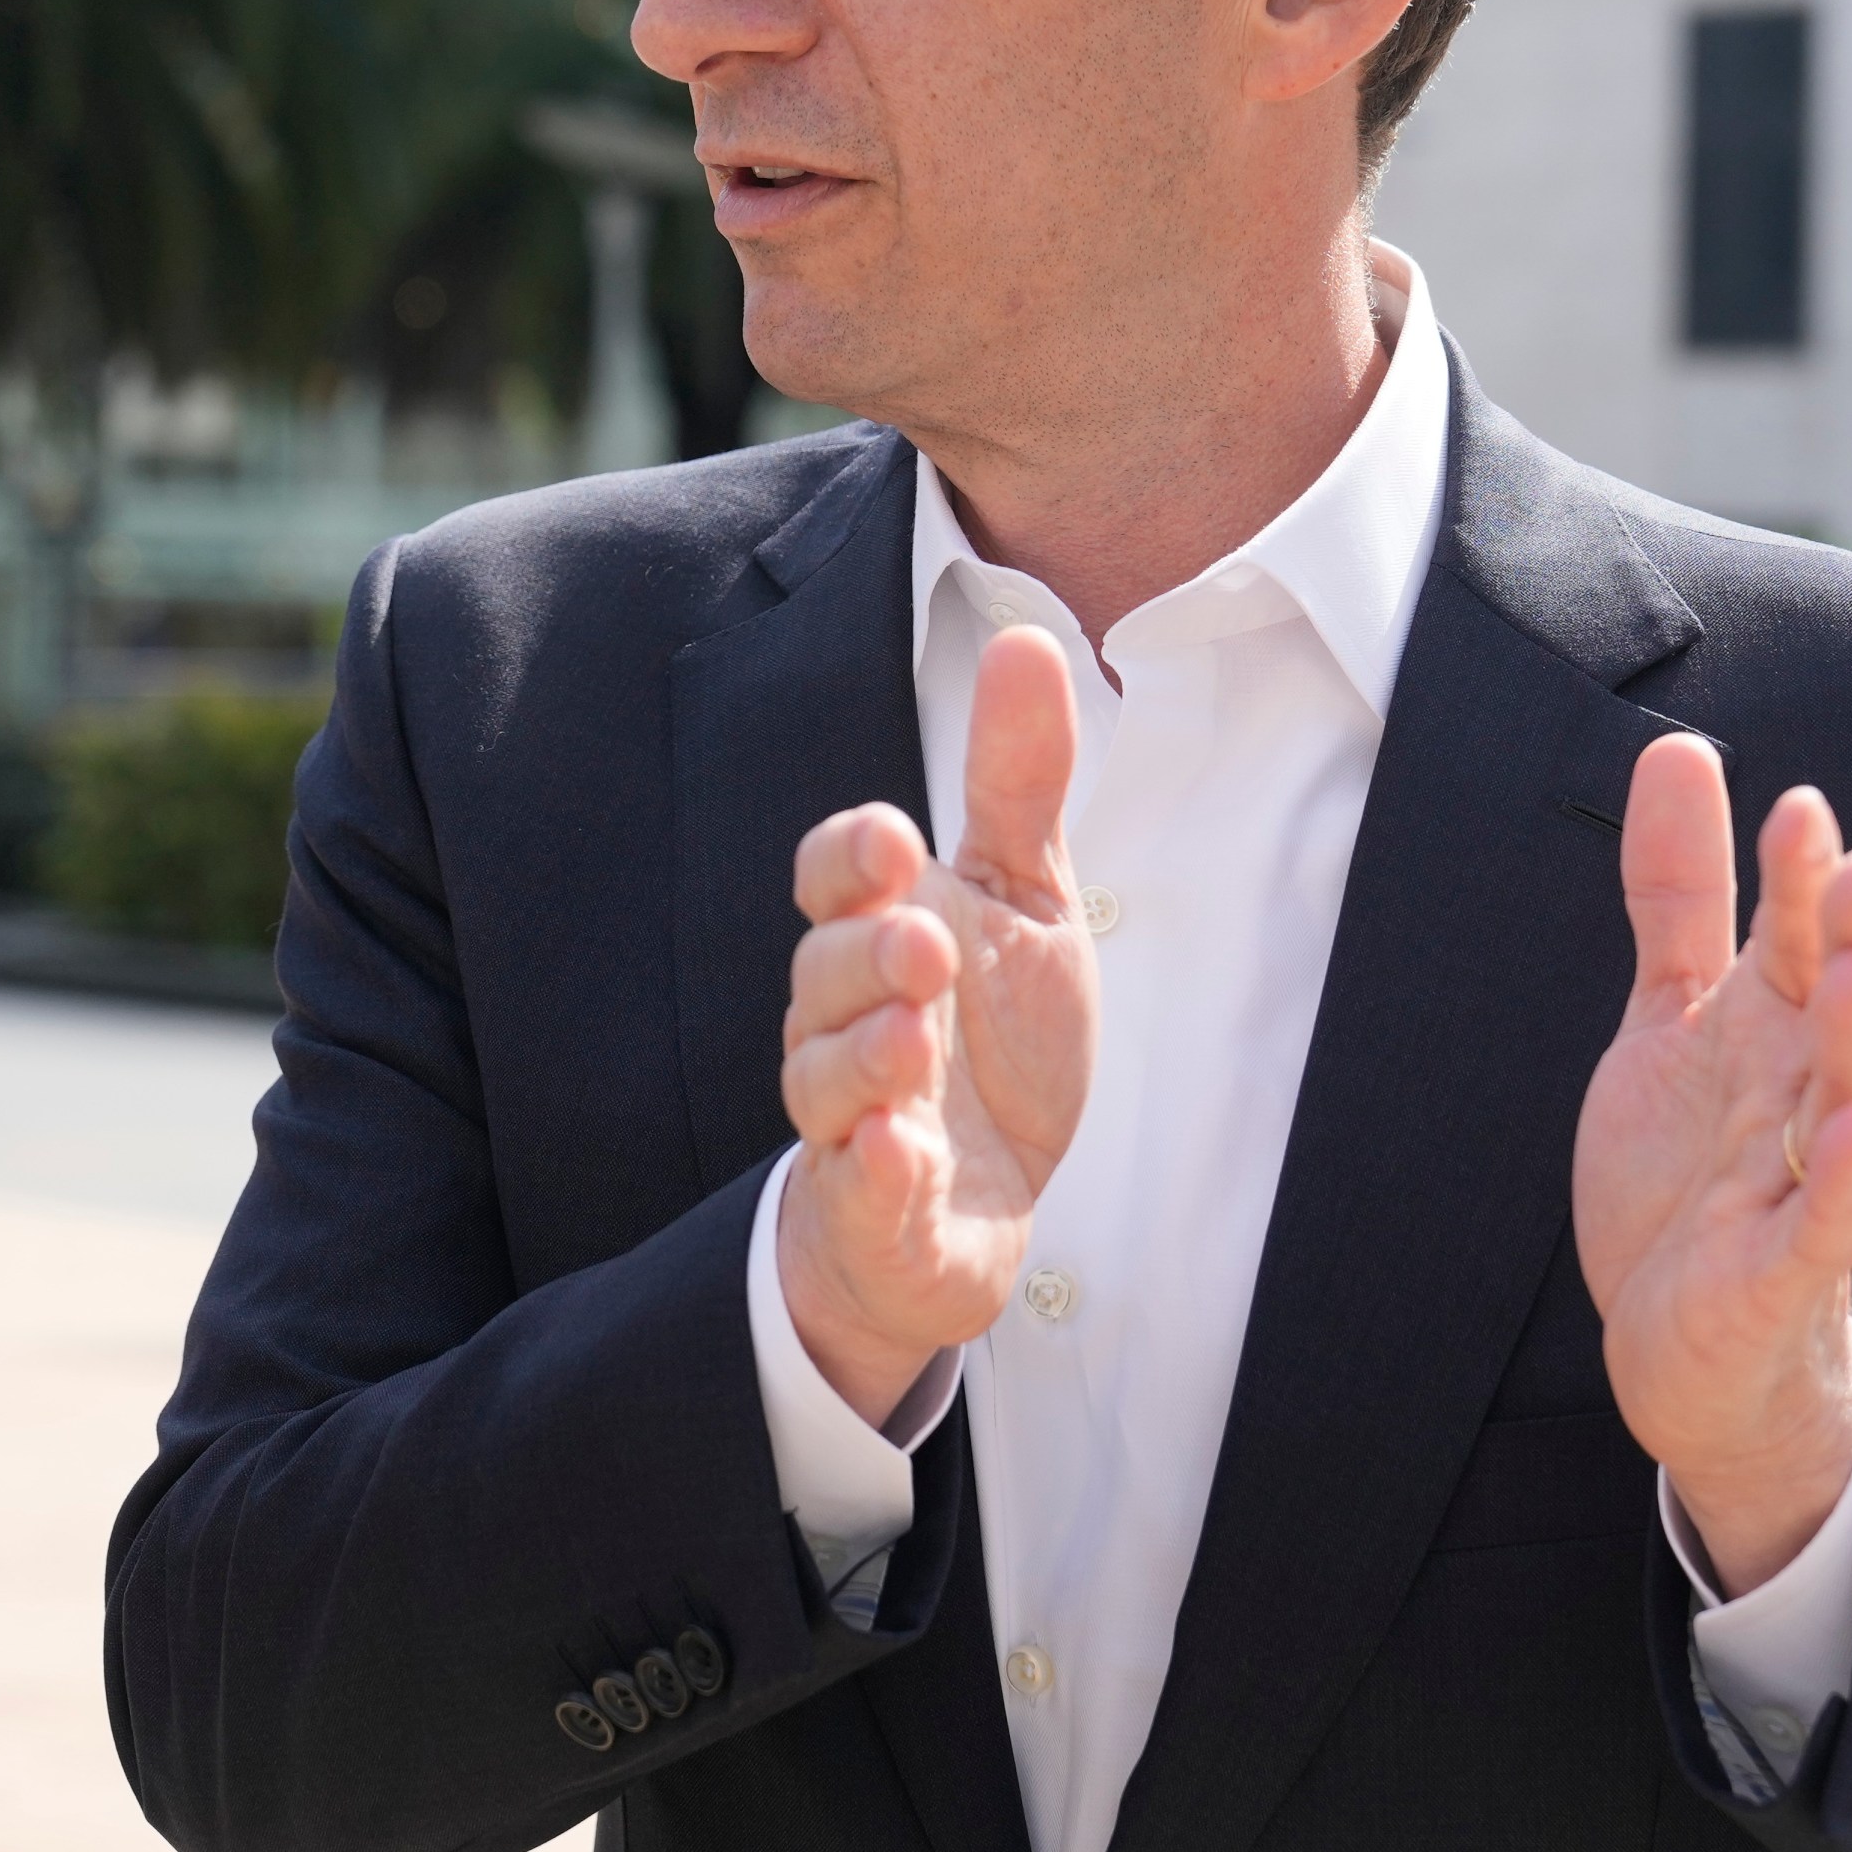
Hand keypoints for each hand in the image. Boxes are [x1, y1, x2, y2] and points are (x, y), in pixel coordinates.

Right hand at [772, 627, 1096, 1424]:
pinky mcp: (877, 1213)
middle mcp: (847, 1023)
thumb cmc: (987, 1041)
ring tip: (916, 1034)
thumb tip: (1025, 637)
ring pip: (828, 1082)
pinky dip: (877, 1174)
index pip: (832, 880)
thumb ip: (1016, 782)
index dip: (850, 860)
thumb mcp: (1022, 902)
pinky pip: (861, 1193)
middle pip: (826, 974)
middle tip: (927, 942)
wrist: (980, 1204)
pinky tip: (903, 1151)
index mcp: (878, 936)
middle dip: (870, 954)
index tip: (895, 838)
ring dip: (867, 1056)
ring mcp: (854, 1122)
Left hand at [1573, 737, 1851, 1595]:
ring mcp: (1810, 1180)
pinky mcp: (1791, 1268)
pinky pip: (1831, 1219)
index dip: (1808, 879)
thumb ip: (1680, 893)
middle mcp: (1813, 1092)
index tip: (1799, 806)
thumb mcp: (1670, 1016)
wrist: (1684, 1343)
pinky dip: (1846, 1179)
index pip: (1813, 937)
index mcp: (1786, 1027)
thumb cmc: (1694, 1169)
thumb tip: (1679, 750)